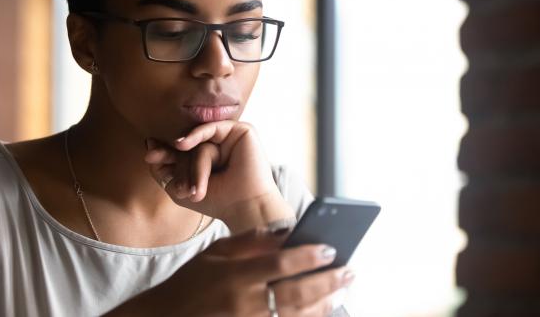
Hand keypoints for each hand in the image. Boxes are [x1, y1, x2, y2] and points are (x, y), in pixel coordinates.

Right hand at [105, 228, 353, 316]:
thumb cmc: (190, 284)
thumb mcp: (214, 254)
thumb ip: (250, 243)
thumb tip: (286, 232)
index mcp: (234, 276)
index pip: (280, 264)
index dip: (309, 256)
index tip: (331, 249)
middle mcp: (244, 303)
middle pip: (296, 292)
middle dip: (327, 282)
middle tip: (349, 271)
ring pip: (296, 315)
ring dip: (324, 303)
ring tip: (342, 290)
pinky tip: (320, 311)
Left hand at [144, 120, 294, 230]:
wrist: (244, 207)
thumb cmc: (216, 201)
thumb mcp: (179, 187)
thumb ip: (162, 168)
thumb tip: (149, 143)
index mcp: (207, 158)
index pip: (181, 150)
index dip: (164, 153)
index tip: (149, 157)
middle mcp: (219, 145)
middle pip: (188, 145)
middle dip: (176, 162)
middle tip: (166, 175)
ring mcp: (230, 138)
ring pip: (200, 142)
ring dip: (193, 166)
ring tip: (193, 191)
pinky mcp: (242, 131)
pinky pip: (211, 128)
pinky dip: (195, 135)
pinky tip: (181, 144)